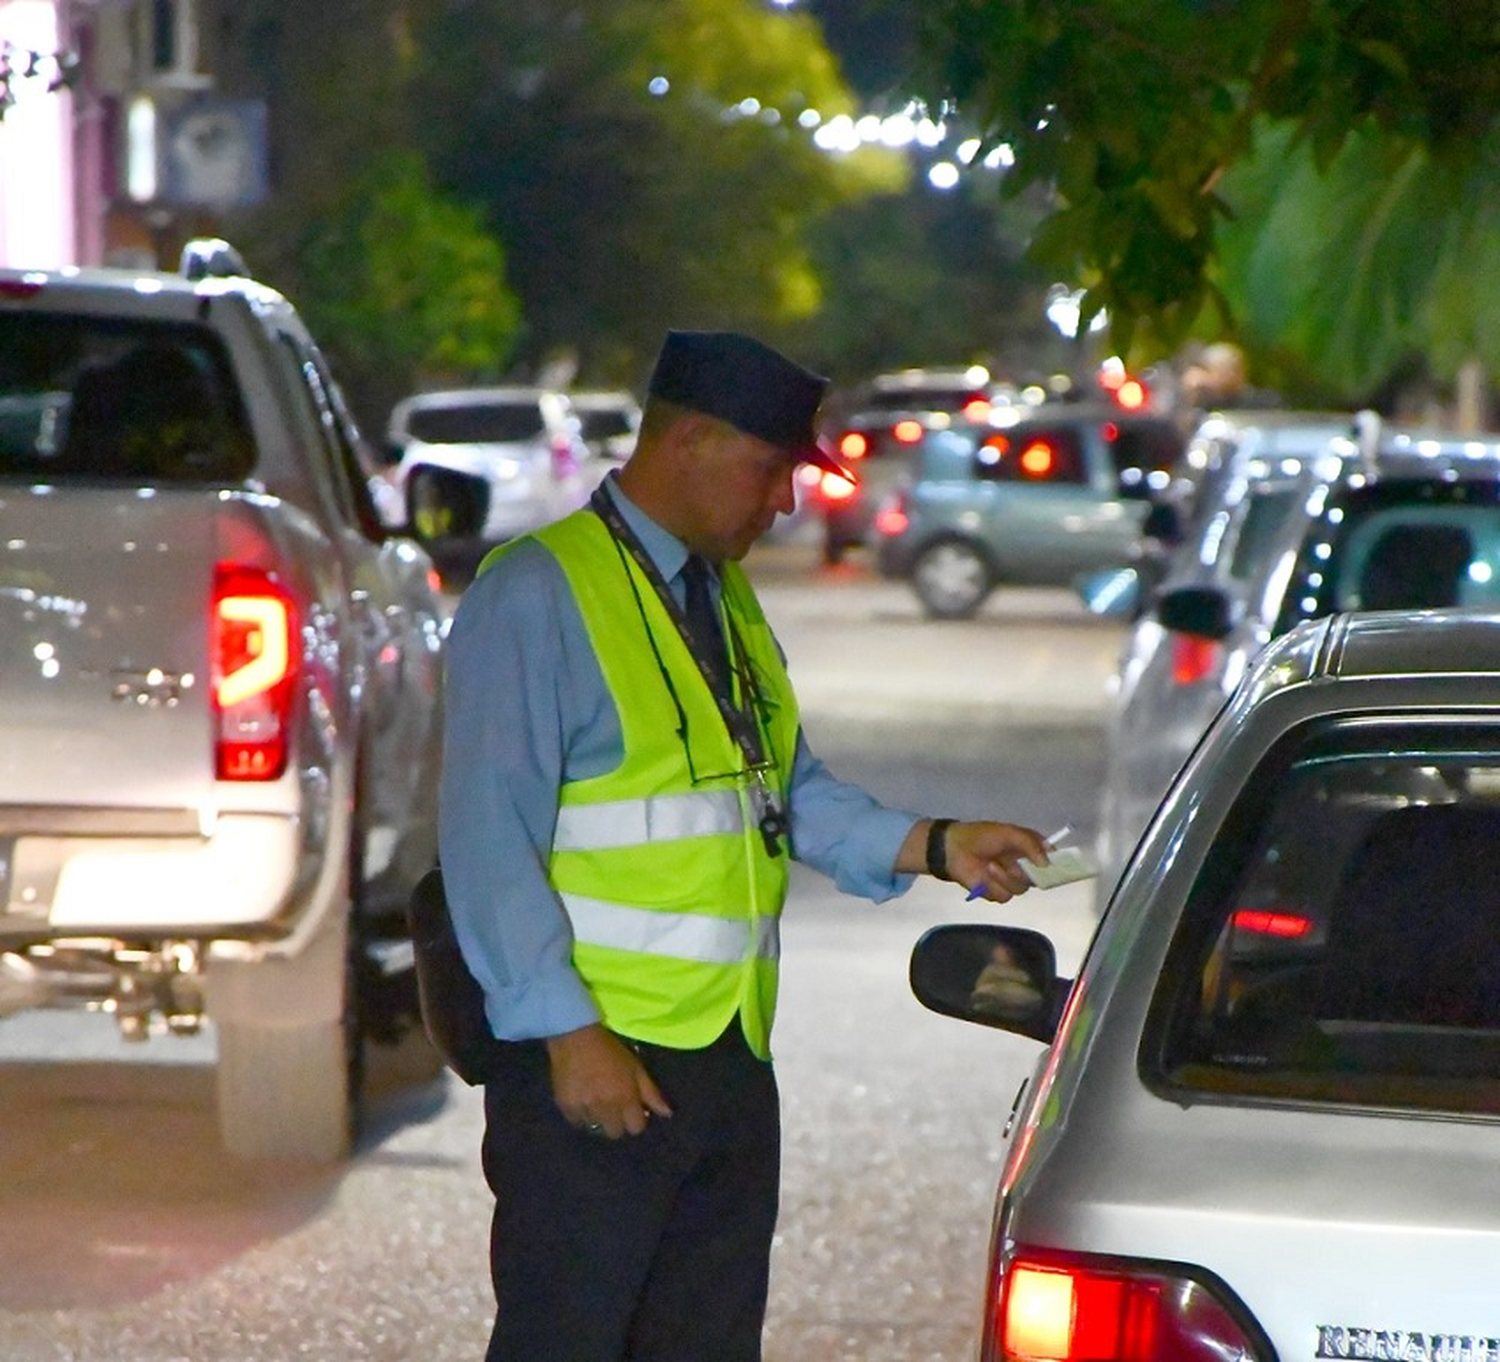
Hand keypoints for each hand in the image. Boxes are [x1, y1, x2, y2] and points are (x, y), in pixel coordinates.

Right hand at [545, 1023, 673, 1138]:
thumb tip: (668, 1114)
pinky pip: (577, 1122)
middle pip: (615, 1133)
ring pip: (595, 1128)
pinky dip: (581, 1115)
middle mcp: (606, 1109)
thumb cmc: (609, 1049)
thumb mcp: (635, 1067)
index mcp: (626, 1098)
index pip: (636, 1128)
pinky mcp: (566, 1108)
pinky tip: (582, 1101)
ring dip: (598, 1118)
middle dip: (617, 1123)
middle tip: (613, 1107)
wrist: (575, 1037)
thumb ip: (651, 1093)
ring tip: (596, 1102)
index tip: (632, 1110)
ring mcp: (584, 1110)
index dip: (636, 1120)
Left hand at [947, 820, 1049, 902]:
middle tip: (1015, 865)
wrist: (953, 848)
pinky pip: (1004, 895)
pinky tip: (983, 874)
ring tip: (990, 865)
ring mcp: (1010, 881)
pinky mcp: (996, 893)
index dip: (1056, 864)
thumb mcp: (1008, 833)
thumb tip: (1048, 863)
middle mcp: (1023, 867)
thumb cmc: (981, 836)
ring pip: (1021, 888)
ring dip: (1004, 877)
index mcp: (1028, 850)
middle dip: (1026, 873)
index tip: (1058, 866)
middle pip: (1040, 879)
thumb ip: (1031, 844)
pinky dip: (993, 885)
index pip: (1050, 859)